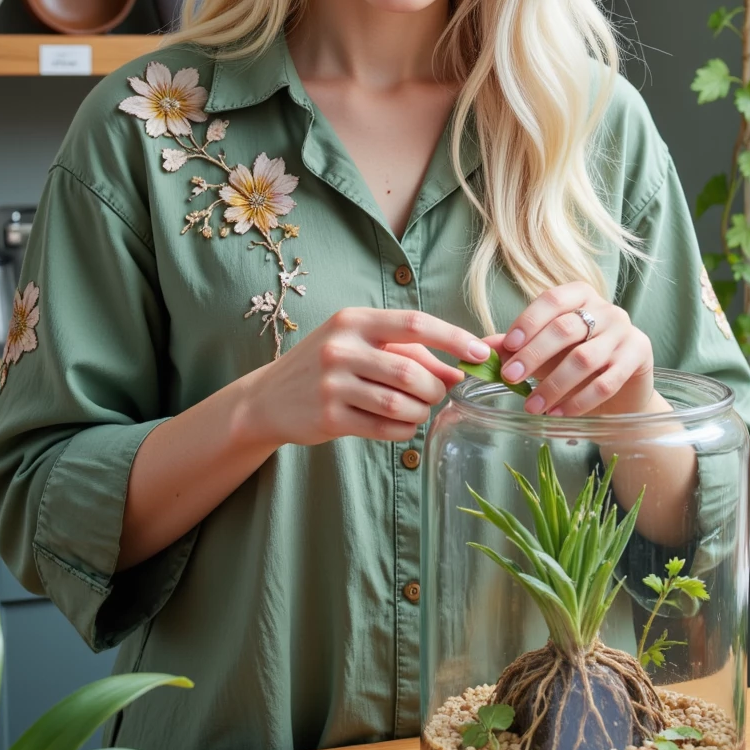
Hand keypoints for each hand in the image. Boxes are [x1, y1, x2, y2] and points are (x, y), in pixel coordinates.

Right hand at [242, 306, 488, 448]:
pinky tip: (401, 425)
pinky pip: (385, 427)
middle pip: (411, 371)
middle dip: (435, 387)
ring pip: (400, 403)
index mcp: (354, 320)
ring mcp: (332, 383)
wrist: (269, 398)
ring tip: (418, 410)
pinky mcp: (329, 417)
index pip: (414, 323)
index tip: (481, 353)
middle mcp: (341, 347)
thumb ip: (410, 352)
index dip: (453, 338)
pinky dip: (404, 429)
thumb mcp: (363, 345)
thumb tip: (459, 370)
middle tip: (437, 394)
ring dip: (421, 411)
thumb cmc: (328, 365)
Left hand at [480, 284, 658, 417]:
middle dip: (534, 355)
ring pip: (585, 358)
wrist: (623, 388)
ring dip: (554, 385)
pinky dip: (579, 401)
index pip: (552, 300)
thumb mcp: (545, 351)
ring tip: (533, 406)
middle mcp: (606, 309)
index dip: (528, 321)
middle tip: (511, 379)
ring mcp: (625, 331)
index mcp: (580, 295)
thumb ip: (516, 347)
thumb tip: (480, 348)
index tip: (507, 347)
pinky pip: (606, 382)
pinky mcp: (639, 356)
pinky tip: (559, 414)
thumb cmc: (577, 362)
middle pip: (566, 328)